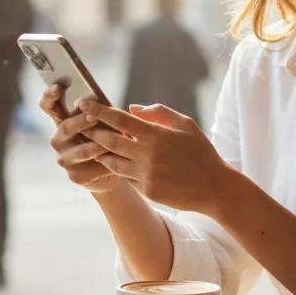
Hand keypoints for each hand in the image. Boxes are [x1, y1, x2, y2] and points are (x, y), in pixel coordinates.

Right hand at [39, 85, 123, 193]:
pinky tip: (119, 160)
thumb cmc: (108, 137)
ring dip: (100, 144)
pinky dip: (109, 162)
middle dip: (81, 121)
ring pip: (83, 150)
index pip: (47, 106)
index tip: (57, 88)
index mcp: (62, 121)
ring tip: (116, 140)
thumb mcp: (103, 121)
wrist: (115, 169)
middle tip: (94, 116)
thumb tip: (100, 102)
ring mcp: (64, 159)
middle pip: (66, 127)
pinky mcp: (75, 176)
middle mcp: (58, 140)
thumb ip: (98, 112)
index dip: (49, 96)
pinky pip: (93, 167)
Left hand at [80, 100, 231, 212]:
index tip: (83, 103)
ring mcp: (145, 175)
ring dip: (100, 153)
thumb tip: (132, 108)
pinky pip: (127, 178)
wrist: (215, 187)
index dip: (98, 110)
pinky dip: (119, 169)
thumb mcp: (186, 124)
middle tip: (81, 125)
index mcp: (156, 135)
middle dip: (91, 132)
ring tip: (93, 146)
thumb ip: (159, 113)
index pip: (119, 119)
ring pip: (112, 162)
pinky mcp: (147, 191)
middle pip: (108, 141)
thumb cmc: (202, 152)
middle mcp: (147, 155)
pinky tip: (113, 163)